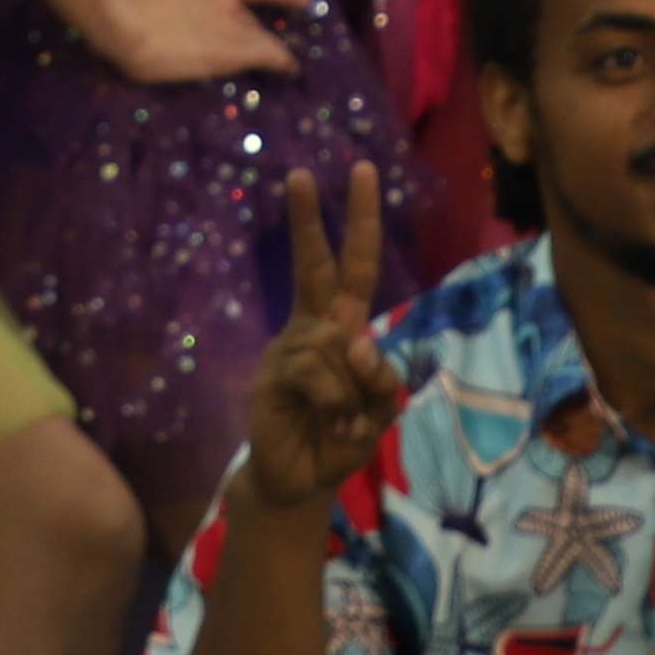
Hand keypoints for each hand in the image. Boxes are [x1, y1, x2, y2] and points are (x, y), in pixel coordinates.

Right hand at [104, 0, 317, 85]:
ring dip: (270, 50)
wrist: (129, 30)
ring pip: (262, 39)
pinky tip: (289, 69)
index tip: (304, 0)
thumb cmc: (142, 0)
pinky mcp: (233, 53)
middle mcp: (231, 2)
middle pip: (253, 20)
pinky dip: (282, 61)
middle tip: (262, 46)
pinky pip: (267, 56)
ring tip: (280, 64)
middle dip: (257, 32)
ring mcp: (233, 28)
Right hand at [237, 163, 409, 514]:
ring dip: (353, 391)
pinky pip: (319, 372)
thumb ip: (379, 378)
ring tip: (343, 421)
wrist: (299, 483)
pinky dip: (336, 400)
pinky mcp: (274, 375)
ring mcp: (290, 349)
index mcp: (339, 328)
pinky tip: (331, 421)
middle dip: (313, 220)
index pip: (353, 267)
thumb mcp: (378, 411)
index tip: (360, 170)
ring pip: (338, 344)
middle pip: (318, 267)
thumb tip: (355, 341)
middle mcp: (313, 328)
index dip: (359, 222)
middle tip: (300, 173)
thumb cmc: (339, 440)